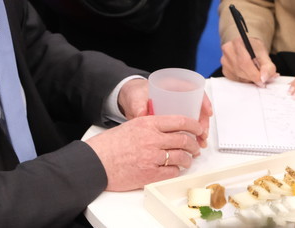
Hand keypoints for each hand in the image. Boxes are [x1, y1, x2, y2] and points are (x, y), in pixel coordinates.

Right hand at [86, 114, 205, 190]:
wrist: (95, 162)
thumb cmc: (110, 145)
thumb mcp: (132, 125)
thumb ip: (151, 125)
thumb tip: (169, 129)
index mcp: (148, 123)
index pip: (180, 121)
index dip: (194, 125)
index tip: (198, 129)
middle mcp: (152, 138)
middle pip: (184, 140)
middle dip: (194, 144)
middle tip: (196, 147)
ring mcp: (152, 157)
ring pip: (181, 157)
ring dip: (188, 159)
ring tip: (187, 160)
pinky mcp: (150, 174)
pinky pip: (172, 172)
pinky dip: (176, 171)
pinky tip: (175, 169)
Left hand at [116, 78, 212, 146]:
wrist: (129, 100)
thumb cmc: (136, 94)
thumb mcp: (137, 97)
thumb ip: (138, 105)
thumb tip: (141, 113)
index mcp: (173, 87)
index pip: (194, 91)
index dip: (204, 102)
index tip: (207, 113)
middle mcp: (178, 98)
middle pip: (198, 108)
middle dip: (203, 122)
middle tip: (203, 134)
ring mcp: (177, 110)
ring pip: (194, 120)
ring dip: (199, 131)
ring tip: (200, 142)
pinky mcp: (173, 121)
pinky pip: (186, 128)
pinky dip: (191, 135)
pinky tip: (193, 143)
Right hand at [221, 36, 276, 86]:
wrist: (248, 47)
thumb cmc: (256, 50)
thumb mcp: (265, 55)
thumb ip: (268, 67)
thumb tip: (264, 78)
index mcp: (238, 42)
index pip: (245, 62)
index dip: (254, 74)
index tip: (263, 81)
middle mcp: (228, 50)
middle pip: (241, 70)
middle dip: (253, 77)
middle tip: (262, 79)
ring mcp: (224, 60)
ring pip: (238, 76)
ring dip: (248, 79)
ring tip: (255, 73)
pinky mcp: (224, 69)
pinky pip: (235, 79)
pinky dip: (243, 80)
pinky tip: (247, 73)